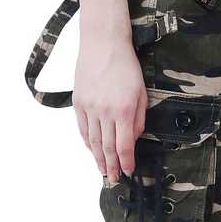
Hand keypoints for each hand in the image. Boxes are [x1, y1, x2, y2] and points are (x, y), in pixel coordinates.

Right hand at [72, 28, 146, 180]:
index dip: (126, 161)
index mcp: (124, 110)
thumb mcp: (142, 92)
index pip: (124, 145)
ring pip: (92, 141)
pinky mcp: (78, 102)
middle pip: (107, 147)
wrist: (103, 43)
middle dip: (111, 165)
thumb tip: (133, 139)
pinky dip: (86, 142)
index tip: (128, 171)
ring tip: (102, 170)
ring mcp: (90, 107)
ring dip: (97, 158)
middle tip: (114, 178)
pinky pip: (82, 128)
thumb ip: (139, 119)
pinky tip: (91, 151)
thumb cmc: (126, 65)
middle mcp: (105, 111)